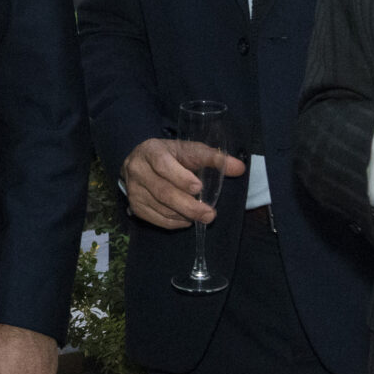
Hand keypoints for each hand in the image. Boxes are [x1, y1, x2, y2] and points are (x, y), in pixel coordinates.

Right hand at [122, 135, 243, 229]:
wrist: (140, 161)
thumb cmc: (171, 155)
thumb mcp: (190, 150)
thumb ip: (214, 158)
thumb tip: (239, 168)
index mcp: (151, 151)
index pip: (163, 165)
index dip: (180, 177)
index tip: (199, 188)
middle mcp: (138, 170)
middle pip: (163, 192)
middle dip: (188, 206)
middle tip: (209, 214)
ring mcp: (134, 190)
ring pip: (160, 207)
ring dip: (183, 215)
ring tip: (201, 216)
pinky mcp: (135, 206)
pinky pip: (156, 219)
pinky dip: (173, 222)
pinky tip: (186, 219)